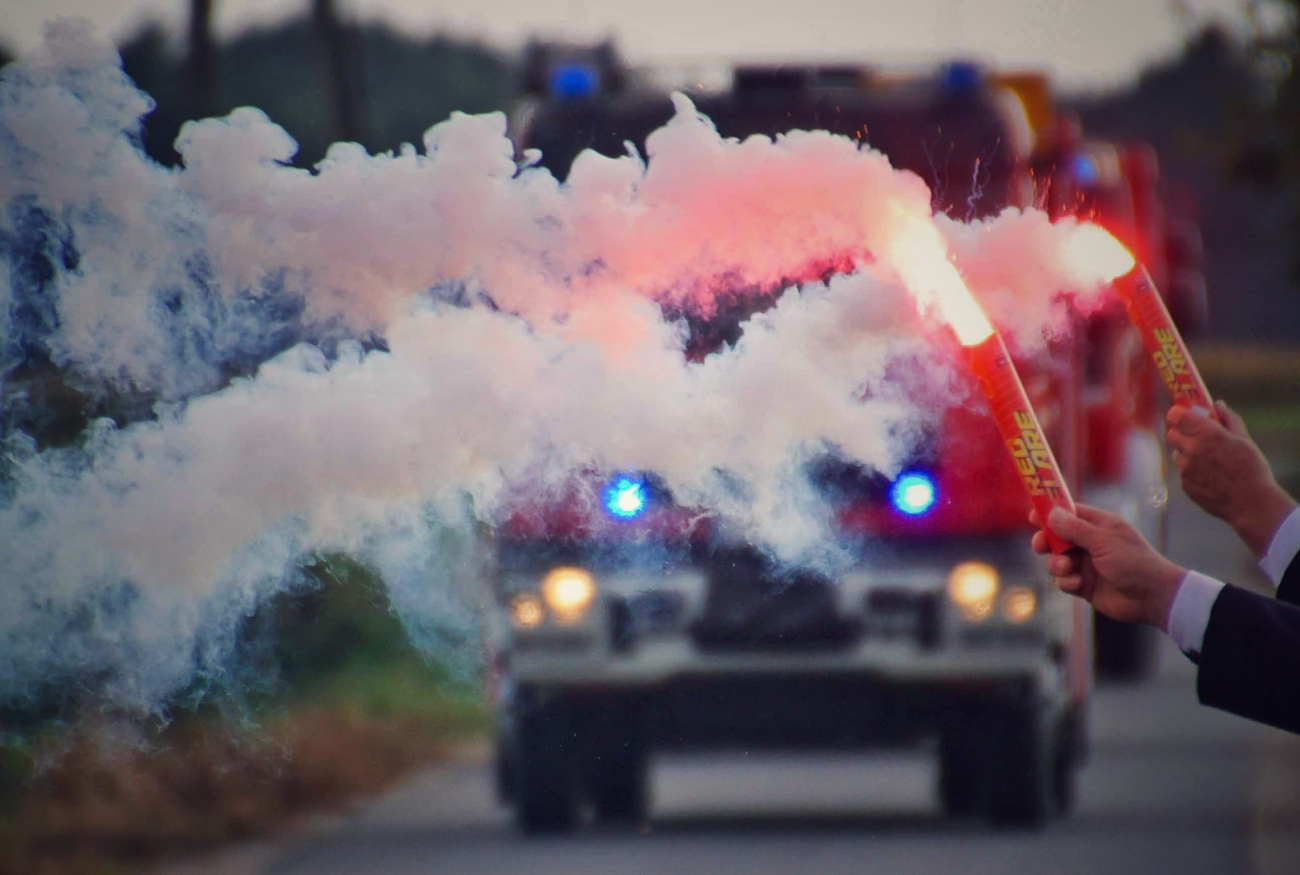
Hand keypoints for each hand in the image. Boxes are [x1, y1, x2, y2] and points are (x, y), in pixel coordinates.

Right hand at [1031, 504, 1185, 629]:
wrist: (1151, 598)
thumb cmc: (1134, 563)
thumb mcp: (1103, 542)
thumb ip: (1075, 528)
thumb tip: (1051, 514)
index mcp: (1099, 525)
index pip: (1070, 513)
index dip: (1050, 513)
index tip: (1032, 515)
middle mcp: (1091, 543)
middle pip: (1057, 537)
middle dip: (1046, 541)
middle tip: (1040, 546)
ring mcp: (1087, 564)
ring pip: (1057, 560)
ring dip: (1057, 565)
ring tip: (1067, 569)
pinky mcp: (1084, 584)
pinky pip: (1064, 580)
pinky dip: (1067, 582)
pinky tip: (1079, 584)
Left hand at [1166, 401, 1295, 556]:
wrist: (1251, 503)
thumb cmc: (1251, 469)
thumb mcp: (1244, 440)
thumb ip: (1228, 419)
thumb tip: (1217, 404)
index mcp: (1207, 433)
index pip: (1176, 415)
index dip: (1179, 414)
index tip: (1185, 415)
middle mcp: (1192, 449)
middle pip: (1172, 433)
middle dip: (1183, 432)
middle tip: (1198, 437)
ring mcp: (1185, 468)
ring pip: (1177, 453)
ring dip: (1187, 452)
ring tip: (1211, 461)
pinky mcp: (1184, 484)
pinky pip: (1183, 471)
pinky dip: (1191, 470)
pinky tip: (1211, 476)